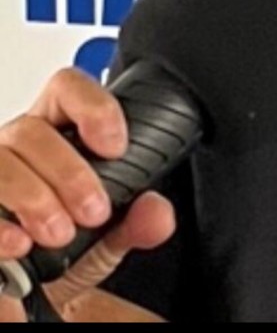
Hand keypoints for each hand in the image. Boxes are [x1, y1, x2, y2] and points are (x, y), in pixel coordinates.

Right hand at [0, 68, 175, 320]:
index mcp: (58, 132)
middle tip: (94, 211)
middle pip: (32, 130)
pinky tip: (20, 244)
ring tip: (60, 233)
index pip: (68, 89)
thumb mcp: (111, 235)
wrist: (37, 292)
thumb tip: (156, 212)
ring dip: (34, 198)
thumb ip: (139, 220)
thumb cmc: (72, 246)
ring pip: (0, 161)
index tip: (115, 147)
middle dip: (69, 173)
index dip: (92, 108)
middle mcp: (18, 146)